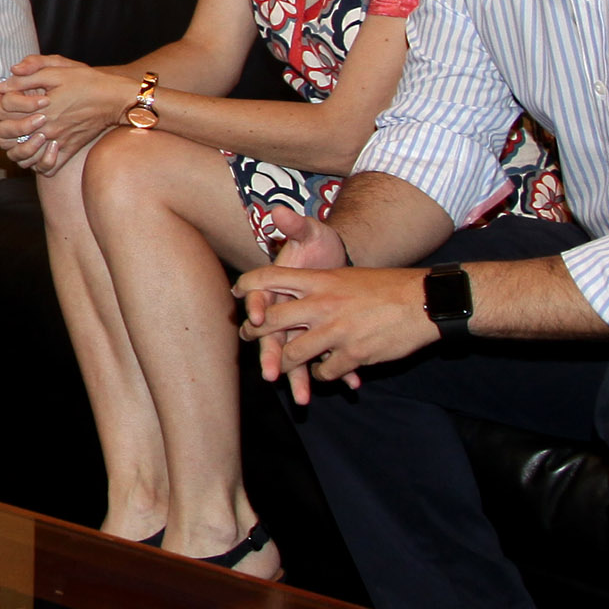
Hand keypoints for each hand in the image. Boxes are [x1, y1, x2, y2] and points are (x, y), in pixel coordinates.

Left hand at [0, 55, 135, 172]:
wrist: (114, 99)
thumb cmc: (87, 81)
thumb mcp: (58, 70)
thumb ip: (30, 74)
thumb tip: (6, 82)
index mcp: (40, 107)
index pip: (5, 109)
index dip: (0, 100)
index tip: (5, 94)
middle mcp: (46, 128)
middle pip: (8, 135)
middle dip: (3, 125)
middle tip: (8, 116)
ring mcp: (57, 142)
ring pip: (24, 157)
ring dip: (16, 148)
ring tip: (18, 136)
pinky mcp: (68, 150)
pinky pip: (47, 168)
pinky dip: (38, 164)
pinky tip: (38, 151)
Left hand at [233, 255, 432, 404]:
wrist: (424, 301)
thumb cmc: (386, 286)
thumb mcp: (347, 273)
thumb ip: (317, 280)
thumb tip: (292, 283)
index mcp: (321, 279)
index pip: (270, 277)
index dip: (248, 284)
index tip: (237, 291)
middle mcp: (322, 304)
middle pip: (270, 321)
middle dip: (254, 332)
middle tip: (249, 336)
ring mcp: (336, 331)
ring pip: (292, 355)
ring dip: (285, 363)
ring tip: (282, 366)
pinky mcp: (352, 355)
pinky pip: (324, 372)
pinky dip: (321, 375)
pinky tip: (325, 372)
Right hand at [237, 210, 352, 401]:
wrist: (345, 259)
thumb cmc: (321, 245)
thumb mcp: (311, 232)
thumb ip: (296, 225)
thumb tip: (278, 210)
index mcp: (277, 288)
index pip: (261, 299)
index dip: (258, 309)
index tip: (257, 319)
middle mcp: (284, 311)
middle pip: (273, 337)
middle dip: (272, 356)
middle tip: (273, 375)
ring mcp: (303, 327)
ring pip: (297, 355)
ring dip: (300, 376)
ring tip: (304, 398)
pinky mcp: (323, 335)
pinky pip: (328, 356)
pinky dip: (339, 369)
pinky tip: (351, 382)